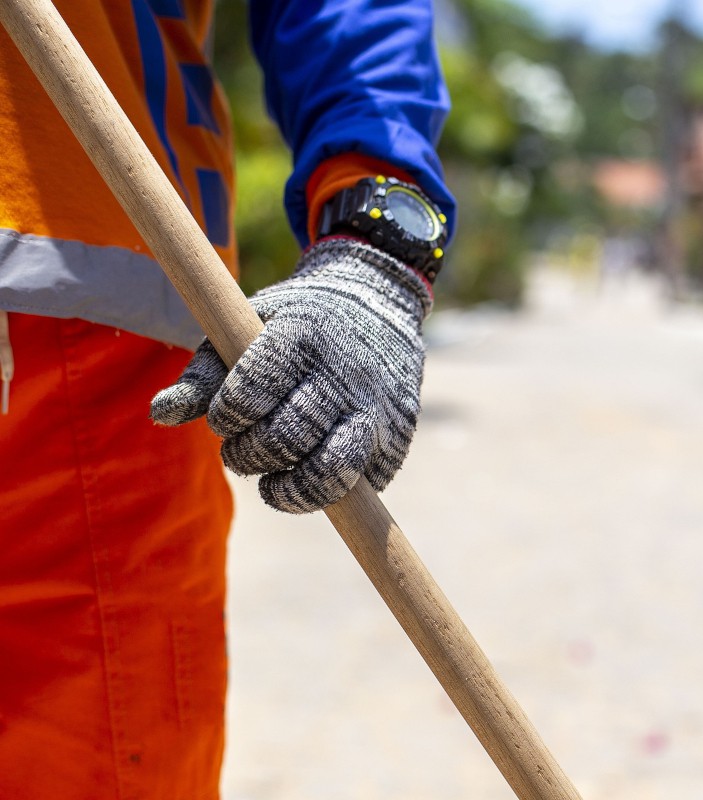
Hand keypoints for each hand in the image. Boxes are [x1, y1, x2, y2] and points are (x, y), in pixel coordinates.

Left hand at [151, 238, 430, 512]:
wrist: (379, 302)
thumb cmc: (296, 322)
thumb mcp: (246, 325)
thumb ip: (204, 372)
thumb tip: (162, 414)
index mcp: (302, 335)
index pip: (252, 391)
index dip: (228, 414)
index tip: (226, 415)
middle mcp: (344, 374)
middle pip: (286, 437)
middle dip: (249, 454)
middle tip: (241, 449)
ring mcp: (377, 409)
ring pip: (332, 472)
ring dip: (290, 490)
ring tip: (273, 482)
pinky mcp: (397, 438)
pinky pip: (361, 484)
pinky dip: (330, 490)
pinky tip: (312, 471)